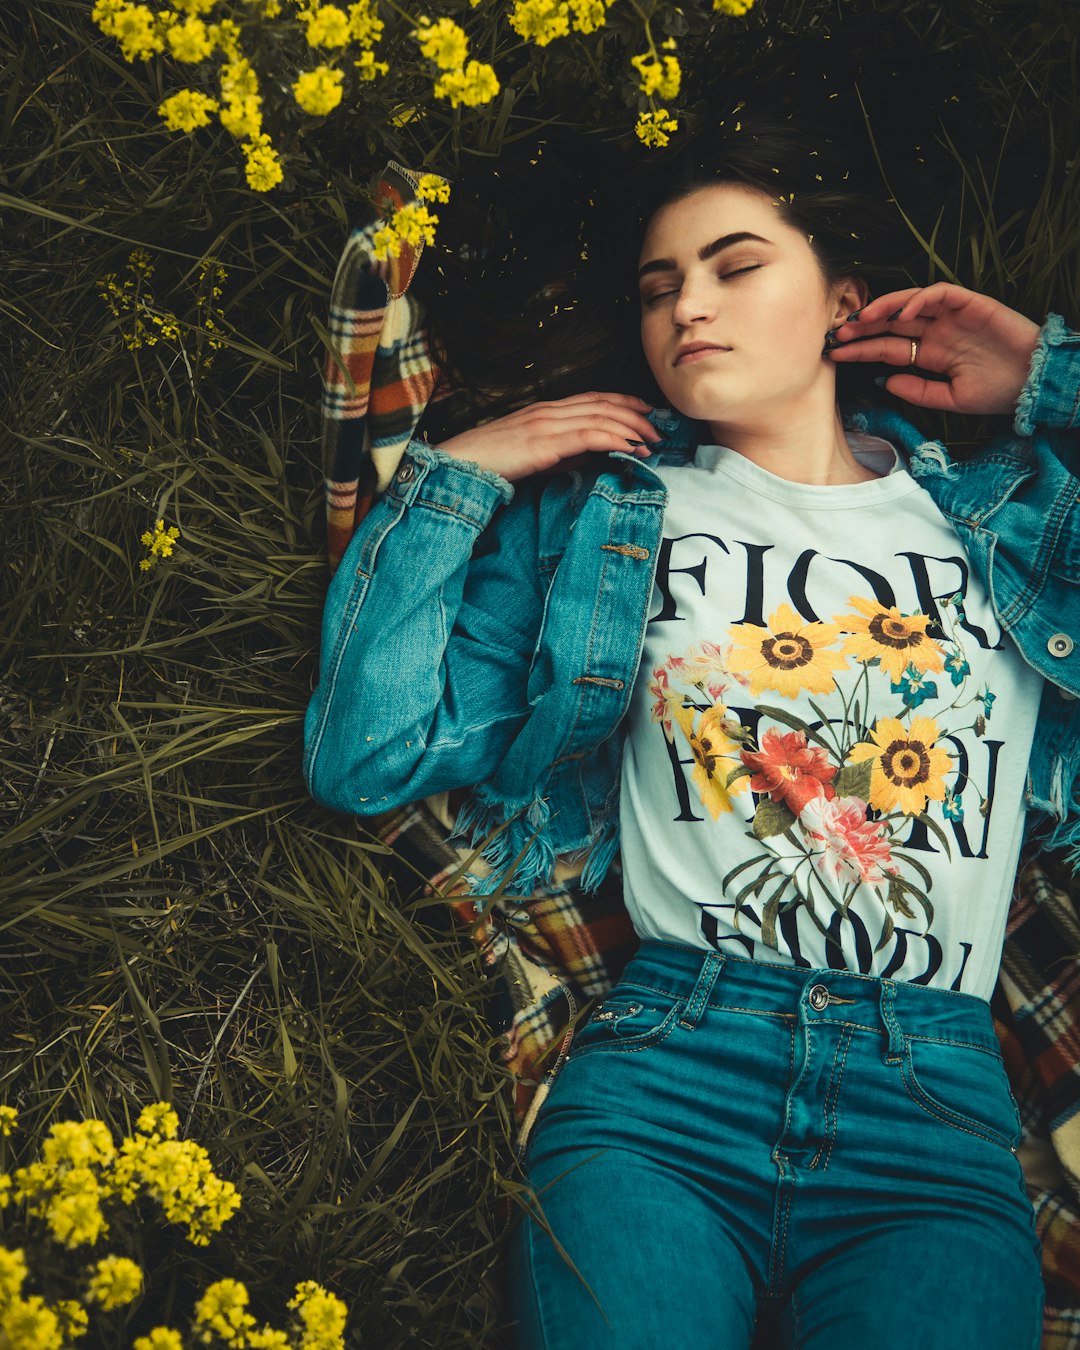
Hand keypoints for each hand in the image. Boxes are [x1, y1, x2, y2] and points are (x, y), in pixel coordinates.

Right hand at [436, 392, 661, 482]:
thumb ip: (563, 453)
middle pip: (603, 403)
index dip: (624, 402)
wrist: (459, 466)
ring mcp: (547, 423)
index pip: (593, 398)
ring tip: (653, 442)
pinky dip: (616, 440)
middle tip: (660, 428)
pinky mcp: (545, 442)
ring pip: (601, 417)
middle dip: (636, 414)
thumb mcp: (535, 456)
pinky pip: (590, 436)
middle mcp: (549, 411)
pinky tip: (632, 449)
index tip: (647, 412)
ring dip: (632, 428)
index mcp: (545, 410)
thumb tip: (592, 456)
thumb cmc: (491, 464)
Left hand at [826, 282, 1039, 415]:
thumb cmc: (998, 392)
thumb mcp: (951, 399)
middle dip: (864, 327)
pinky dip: (921, 298)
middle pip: (891, 323)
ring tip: (863, 319)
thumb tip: (884, 382)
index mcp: (930, 354)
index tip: (834, 355)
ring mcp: (952, 316)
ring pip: (910, 302)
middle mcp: (937, 332)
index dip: (861, 350)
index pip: (887, 348)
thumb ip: (918, 390)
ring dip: (885, 308)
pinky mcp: (971, 303)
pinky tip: (904, 312)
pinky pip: (941, 293)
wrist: (1034, 383)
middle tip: (838, 334)